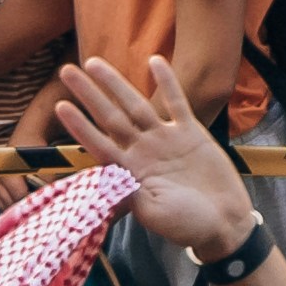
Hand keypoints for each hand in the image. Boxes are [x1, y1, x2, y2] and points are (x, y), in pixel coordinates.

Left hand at [50, 52, 252, 263]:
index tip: (60, 106)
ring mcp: (165, 139)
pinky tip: (155, 60)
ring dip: (115, 83)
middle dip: (88, 94)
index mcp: (130, 172)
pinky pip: (177, 101)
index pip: (99, 143)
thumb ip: (130, 193)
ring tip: (93, 62)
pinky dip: (167, 81)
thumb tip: (105, 177)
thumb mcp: (154, 212)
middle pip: (110, 117)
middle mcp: (143, 151)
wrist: (224, 223)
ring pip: (136, 104)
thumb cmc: (188, 225)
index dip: (80, 125)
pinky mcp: (190, 132)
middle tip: (65, 71)